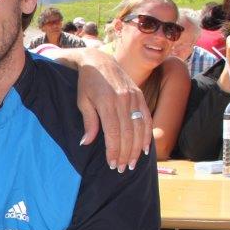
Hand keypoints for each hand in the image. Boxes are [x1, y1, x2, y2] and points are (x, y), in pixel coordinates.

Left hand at [75, 50, 151, 169]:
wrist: (98, 61)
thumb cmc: (86, 84)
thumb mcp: (82, 102)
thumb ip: (88, 122)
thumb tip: (86, 143)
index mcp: (107, 103)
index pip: (113, 133)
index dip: (113, 151)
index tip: (111, 164)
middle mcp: (123, 100)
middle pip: (128, 134)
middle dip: (125, 154)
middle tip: (122, 169)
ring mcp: (133, 97)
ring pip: (139, 128)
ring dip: (136, 149)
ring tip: (132, 163)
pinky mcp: (139, 96)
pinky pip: (146, 118)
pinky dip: (147, 134)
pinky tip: (144, 148)